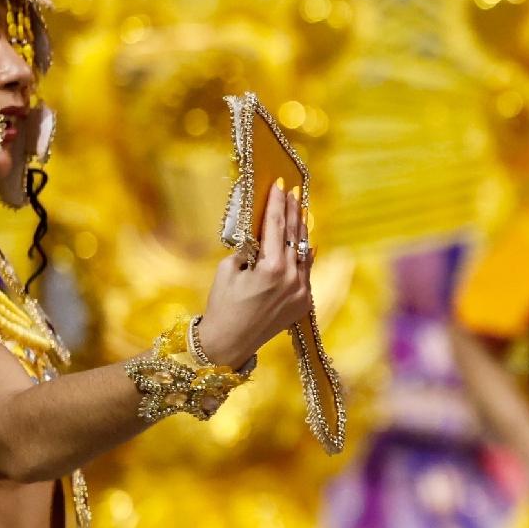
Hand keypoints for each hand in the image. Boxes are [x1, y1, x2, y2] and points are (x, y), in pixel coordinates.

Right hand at [196, 180, 313, 368]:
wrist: (230, 342)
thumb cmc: (222, 304)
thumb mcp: (228, 269)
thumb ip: (248, 249)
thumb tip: (260, 233)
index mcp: (271, 268)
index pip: (276, 226)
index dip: (278, 203)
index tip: (280, 185)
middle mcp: (291, 278)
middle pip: (294, 236)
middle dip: (292, 212)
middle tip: (293, 192)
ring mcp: (302, 291)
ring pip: (304, 252)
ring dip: (301, 231)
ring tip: (300, 211)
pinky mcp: (305, 302)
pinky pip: (306, 271)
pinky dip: (304, 255)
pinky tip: (305, 241)